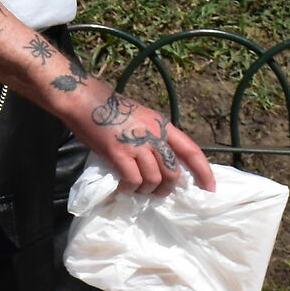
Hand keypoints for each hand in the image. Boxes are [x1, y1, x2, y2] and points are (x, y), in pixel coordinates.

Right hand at [72, 88, 217, 195]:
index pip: (191, 151)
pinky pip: (133, 180)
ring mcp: (136, 144)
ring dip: (148, 190)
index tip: (208, 189)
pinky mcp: (118, 153)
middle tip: (158, 192)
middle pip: (173, 171)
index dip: (203, 172)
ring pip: (154, 179)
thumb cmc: (107, 107)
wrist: (81, 98)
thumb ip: (152, 136)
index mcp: (161, 124)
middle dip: (167, 188)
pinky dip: (130, 187)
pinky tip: (124, 186)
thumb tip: (160, 162)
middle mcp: (154, 134)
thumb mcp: (140, 117)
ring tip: (138, 190)